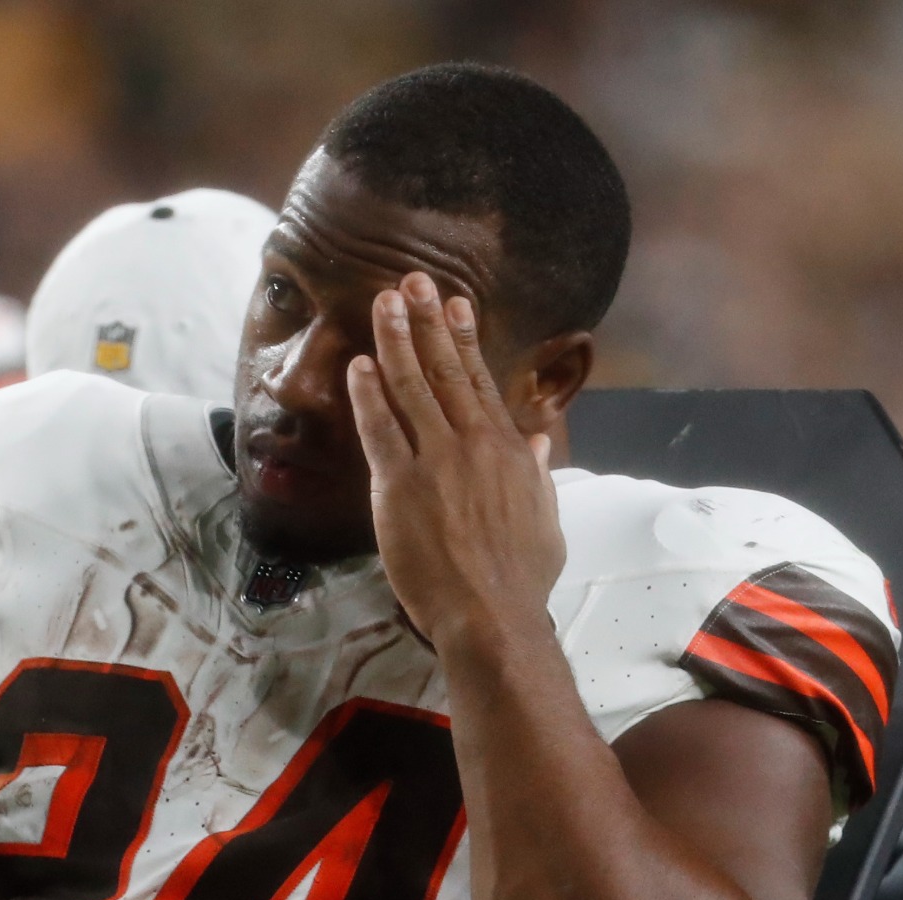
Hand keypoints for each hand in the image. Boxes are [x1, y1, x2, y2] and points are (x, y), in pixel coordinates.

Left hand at [347, 272, 566, 644]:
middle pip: (444, 370)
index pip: (480, 380)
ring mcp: (435, 462)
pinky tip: (358, 365)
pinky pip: (380, 431)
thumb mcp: (544, 520)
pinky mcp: (400, 487)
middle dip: (426, 321)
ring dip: (395, 340)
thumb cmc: (520, 578)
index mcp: (507, 450)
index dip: (462, 338)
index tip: (453, 303)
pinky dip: (368, 396)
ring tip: (383, 303)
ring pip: (411, 388)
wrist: (493, 616)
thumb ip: (535, 474)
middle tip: (411, 281)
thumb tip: (533, 438)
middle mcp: (472, 444)